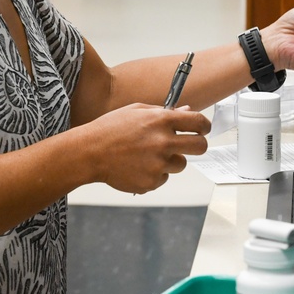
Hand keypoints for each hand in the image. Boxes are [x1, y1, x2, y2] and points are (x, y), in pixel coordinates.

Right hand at [80, 104, 209, 194]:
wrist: (89, 153)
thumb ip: (163, 112)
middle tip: (190, 144)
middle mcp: (163, 142)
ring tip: (148, 155)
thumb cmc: (110, 129)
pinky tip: (137, 165)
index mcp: (160, 121)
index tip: (202, 128)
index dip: (204, 125)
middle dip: (199, 145)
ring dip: (171, 160)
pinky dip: (154, 173)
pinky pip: (163, 177)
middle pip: (200, 146)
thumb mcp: (136, 111)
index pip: (198, 122)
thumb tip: (186, 112)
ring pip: (180, 164)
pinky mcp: (151, 182)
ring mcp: (158, 164)